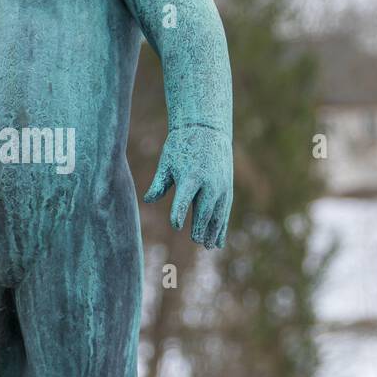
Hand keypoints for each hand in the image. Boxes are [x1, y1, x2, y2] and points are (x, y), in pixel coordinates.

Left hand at [143, 125, 232, 248]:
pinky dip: (222, 226)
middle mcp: (209, 183)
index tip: (176, 225)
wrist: (208, 129)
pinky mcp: (228, 188)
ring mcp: (221, 186)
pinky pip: (225, 211)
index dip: (179, 212)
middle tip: (195, 240)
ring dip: (214, 231)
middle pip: (204, 210)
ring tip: (209, 246)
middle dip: (200, 226)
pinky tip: (218, 241)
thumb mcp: (167, 161)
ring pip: (218, 214)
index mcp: (191, 176)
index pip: (184, 198)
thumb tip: (148, 199)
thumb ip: (159, 183)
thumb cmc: (181, 146)